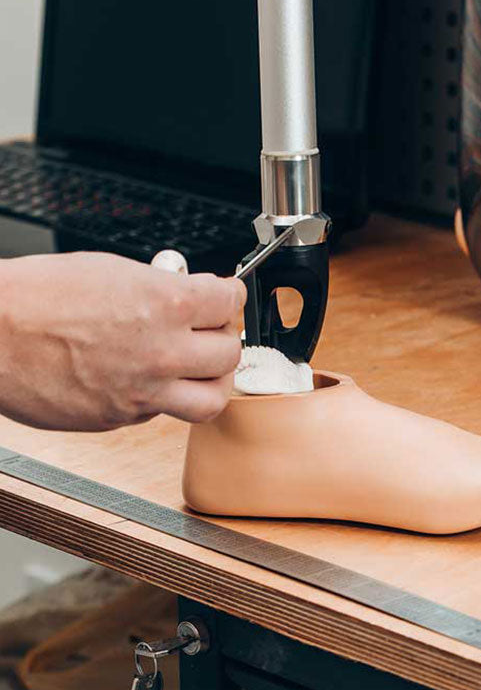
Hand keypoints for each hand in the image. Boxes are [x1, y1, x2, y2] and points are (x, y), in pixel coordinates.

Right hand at [0, 252, 244, 430]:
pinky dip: (162, 398)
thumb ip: (163, 288)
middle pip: (230, 353)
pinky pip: (162, 414)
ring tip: (195, 367)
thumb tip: (192, 295)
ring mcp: (143, 392)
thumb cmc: (39, 295)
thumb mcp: (114, 271)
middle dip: (220, 338)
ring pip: (212, 400)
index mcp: (166, 304)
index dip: (228, 296)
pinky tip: (143, 378)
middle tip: (206, 331)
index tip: (223, 297)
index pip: (231, 302)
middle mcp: (162, 352)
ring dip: (209, 381)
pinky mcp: (119, 419)